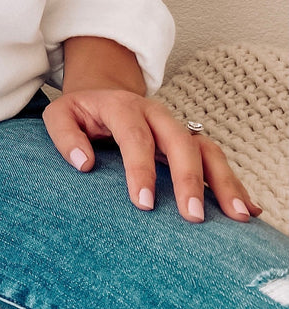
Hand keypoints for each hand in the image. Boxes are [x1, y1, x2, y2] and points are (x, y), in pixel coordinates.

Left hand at [43, 87, 263, 222]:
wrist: (103, 92)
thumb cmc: (80, 111)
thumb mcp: (60, 115)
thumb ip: (65, 136)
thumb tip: (84, 164)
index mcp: (123, 107)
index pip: (135, 137)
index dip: (141, 170)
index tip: (144, 204)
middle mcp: (156, 115)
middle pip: (180, 142)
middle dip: (189, 180)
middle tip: (193, 217)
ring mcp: (177, 128)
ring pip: (207, 150)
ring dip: (223, 182)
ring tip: (237, 216)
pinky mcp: (189, 141)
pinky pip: (216, 159)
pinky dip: (232, 183)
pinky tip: (247, 209)